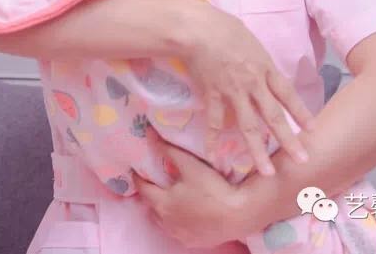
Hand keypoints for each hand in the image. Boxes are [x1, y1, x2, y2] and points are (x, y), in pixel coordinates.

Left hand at [132, 141, 253, 247]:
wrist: (238, 214)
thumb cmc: (212, 188)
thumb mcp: (190, 165)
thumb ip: (169, 150)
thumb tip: (150, 134)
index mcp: (163, 202)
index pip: (143, 189)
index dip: (138, 178)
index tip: (136, 170)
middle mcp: (167, 222)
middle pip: (151, 207)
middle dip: (150, 196)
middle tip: (154, 184)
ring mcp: (180, 235)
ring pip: (163, 223)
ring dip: (162, 211)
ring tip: (168, 200)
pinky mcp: (193, 242)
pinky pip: (178, 232)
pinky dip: (176, 223)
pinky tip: (185, 217)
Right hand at [171, 0, 316, 175]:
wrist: (196, 28)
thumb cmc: (223, 27)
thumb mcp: (251, 40)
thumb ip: (259, 60)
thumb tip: (264, 71)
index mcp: (265, 67)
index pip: (288, 95)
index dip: (301, 113)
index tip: (312, 130)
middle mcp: (253, 83)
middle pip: (274, 116)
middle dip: (289, 140)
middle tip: (301, 160)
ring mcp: (232, 91)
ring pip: (248, 126)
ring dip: (258, 151)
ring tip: (267, 172)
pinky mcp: (212, 95)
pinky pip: (215, 122)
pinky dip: (214, 139)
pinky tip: (215, 156)